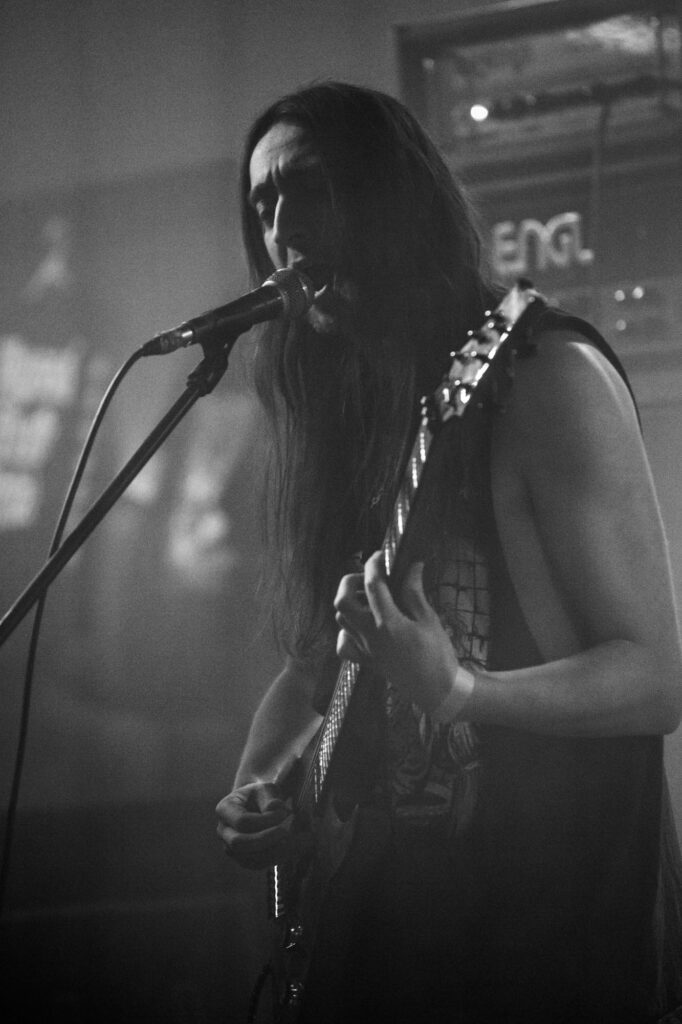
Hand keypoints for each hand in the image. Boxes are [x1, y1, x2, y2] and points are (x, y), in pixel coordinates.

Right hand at [216, 781, 292, 869]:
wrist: (258, 805)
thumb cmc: (262, 795)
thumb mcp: (266, 789)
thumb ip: (270, 798)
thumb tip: (275, 809)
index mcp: (225, 809)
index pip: (242, 821)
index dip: (265, 820)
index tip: (285, 812)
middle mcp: (224, 831)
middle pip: (239, 844)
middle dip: (265, 840)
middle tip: (287, 832)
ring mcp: (231, 848)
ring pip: (249, 858)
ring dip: (274, 851)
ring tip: (295, 840)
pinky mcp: (244, 859)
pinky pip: (258, 864)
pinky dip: (277, 857)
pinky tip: (293, 847)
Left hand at [334, 551, 471, 717]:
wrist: (437, 689)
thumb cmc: (437, 654)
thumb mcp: (429, 619)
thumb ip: (414, 592)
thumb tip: (412, 566)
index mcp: (388, 623)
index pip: (372, 585)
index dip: (374, 565)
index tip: (381, 556)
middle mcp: (370, 635)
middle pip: (342, 600)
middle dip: (351, 581)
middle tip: (370, 578)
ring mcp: (365, 649)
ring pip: (341, 618)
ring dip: (350, 602)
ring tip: (370, 597)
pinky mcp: (365, 660)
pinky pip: (344, 643)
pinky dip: (347, 630)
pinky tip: (363, 625)